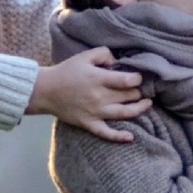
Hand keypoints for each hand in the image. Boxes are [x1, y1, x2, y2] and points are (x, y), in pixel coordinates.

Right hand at [29, 47, 149, 141]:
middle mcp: (99, 96)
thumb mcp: (84, 56)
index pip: (127, 80)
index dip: (137, 78)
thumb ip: (103, 54)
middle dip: (137, 92)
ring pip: (124, 113)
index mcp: (98, 79)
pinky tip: (130, 137)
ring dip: (139, 109)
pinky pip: (106, 133)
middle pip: (128, 96)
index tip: (138, 77)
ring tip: (147, 104)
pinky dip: (119, 137)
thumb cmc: (66, 71)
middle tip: (141, 89)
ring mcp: (95, 112)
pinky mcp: (89, 124)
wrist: (46, 90)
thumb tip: (118, 62)